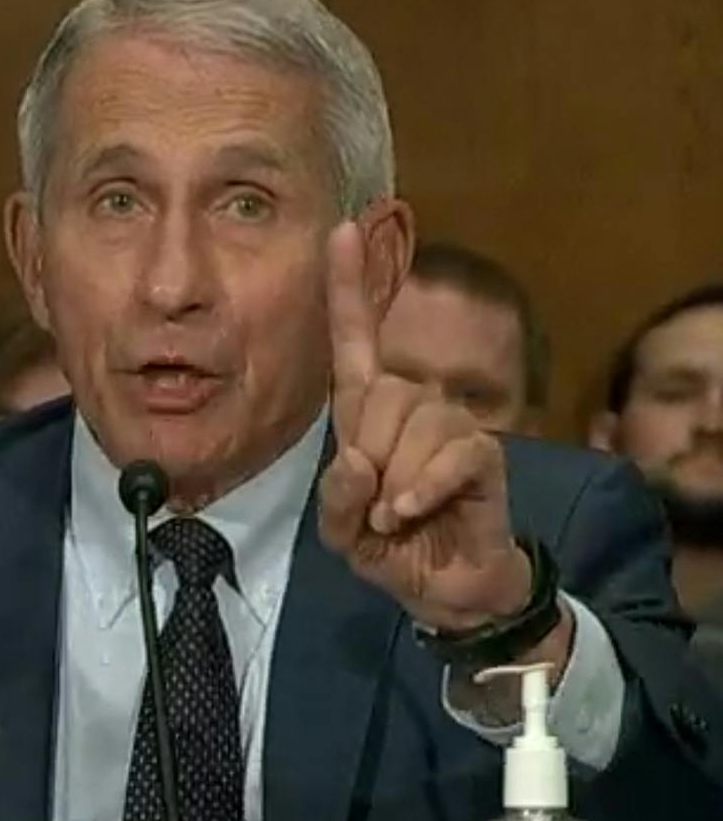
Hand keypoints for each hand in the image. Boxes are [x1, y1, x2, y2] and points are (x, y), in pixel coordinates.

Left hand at [317, 223, 536, 635]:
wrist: (446, 590)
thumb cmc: (390, 547)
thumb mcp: (341, 530)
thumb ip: (336, 498)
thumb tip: (358, 460)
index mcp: (367, 413)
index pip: (355, 340)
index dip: (349, 288)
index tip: (342, 230)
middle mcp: (411, 406)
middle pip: (379, 394)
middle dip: (368, 455)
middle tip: (376, 501)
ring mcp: (451, 425)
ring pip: (413, 425)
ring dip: (394, 481)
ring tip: (399, 513)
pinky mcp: (483, 454)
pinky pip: (449, 456)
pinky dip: (421, 492)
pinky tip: (414, 513)